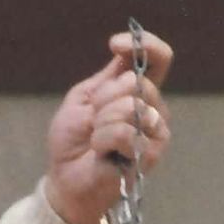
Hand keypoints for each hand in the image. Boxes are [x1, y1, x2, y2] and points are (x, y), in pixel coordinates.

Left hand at [44, 30, 173, 223]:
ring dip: (102, 121)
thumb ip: (106, 77)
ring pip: (131, 105)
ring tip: (96, 139)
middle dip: (104, 97)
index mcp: (137, 91)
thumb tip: (125, 50)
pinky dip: (103, 139)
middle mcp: (152, 107)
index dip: (143, 44)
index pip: (158, 59)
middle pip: (137, 81)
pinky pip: (125, 131)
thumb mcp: (82, 99)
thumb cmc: (72, 142)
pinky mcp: (151, 153)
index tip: (114, 44)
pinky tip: (100, 151)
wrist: (65, 179)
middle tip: (92, 118)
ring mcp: (155, 130)